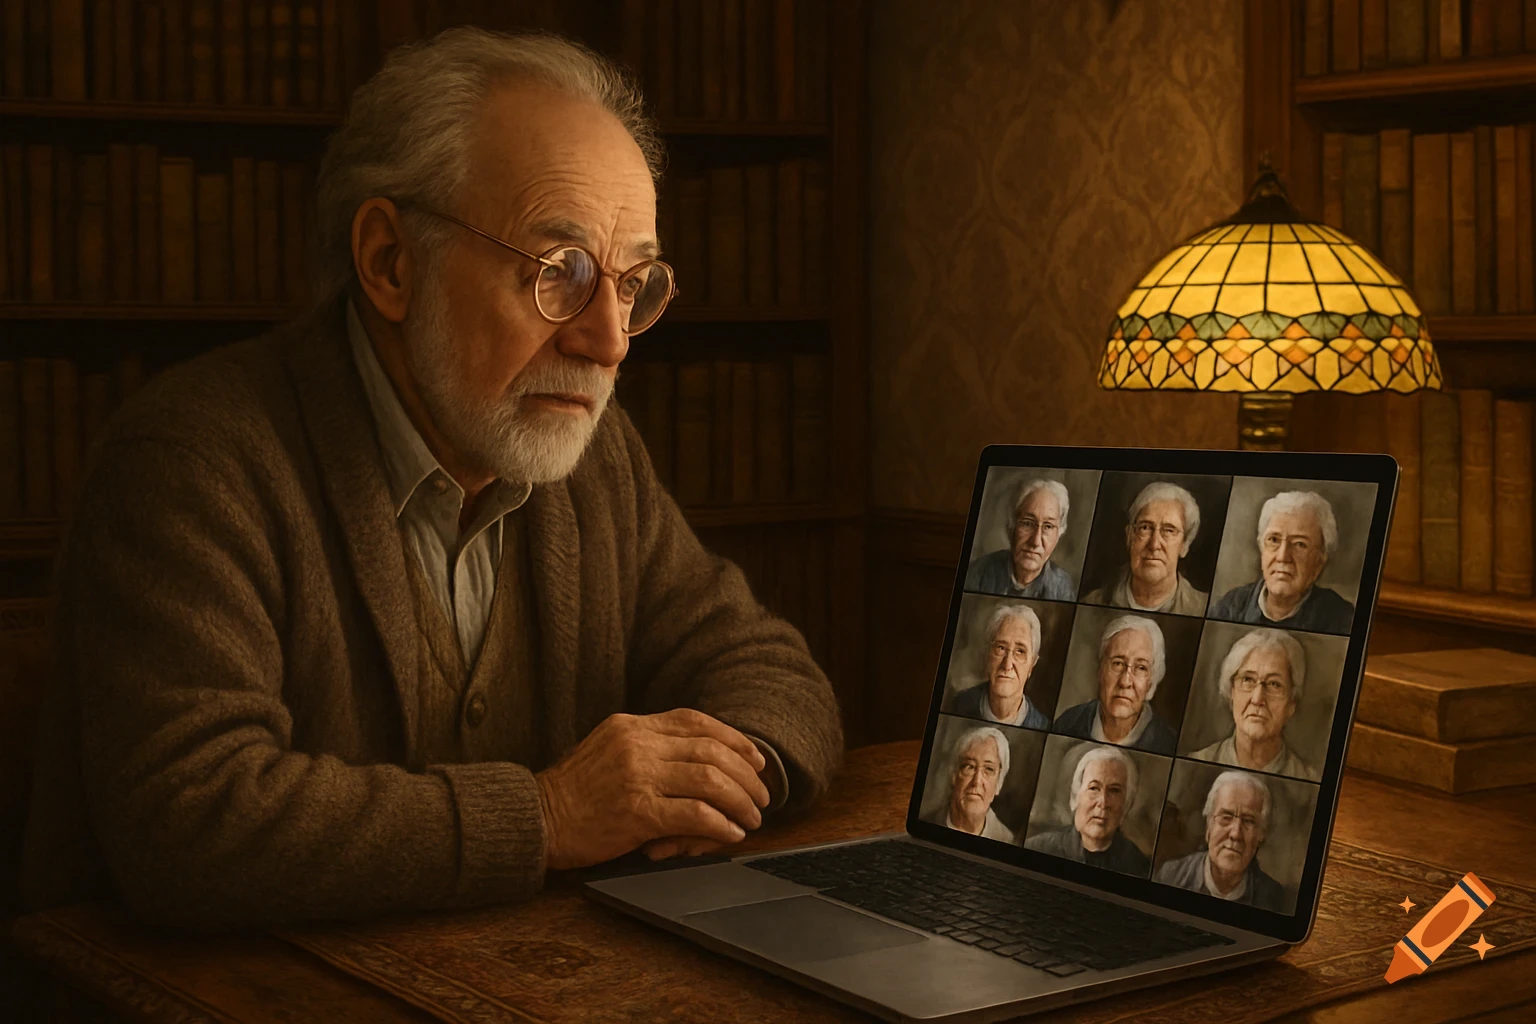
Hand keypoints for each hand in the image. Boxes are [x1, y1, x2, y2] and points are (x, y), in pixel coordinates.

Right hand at [535, 708, 770, 870]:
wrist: (536, 817)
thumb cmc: (574, 791)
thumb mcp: (608, 748)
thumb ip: (648, 747)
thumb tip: (701, 761)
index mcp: (633, 726)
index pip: (696, 721)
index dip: (734, 739)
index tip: (756, 759)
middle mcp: (638, 745)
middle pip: (711, 751)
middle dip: (746, 775)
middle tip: (762, 796)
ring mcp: (637, 777)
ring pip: (709, 780)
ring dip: (740, 800)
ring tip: (752, 817)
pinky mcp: (636, 813)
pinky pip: (694, 814)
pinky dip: (720, 825)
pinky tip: (731, 833)